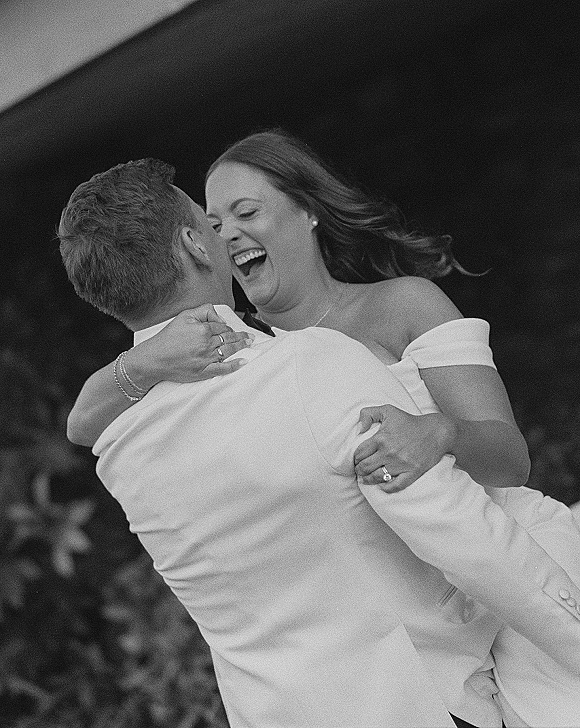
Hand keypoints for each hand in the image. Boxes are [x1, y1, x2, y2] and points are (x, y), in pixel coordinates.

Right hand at [124, 305, 253, 388]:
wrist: (154, 359)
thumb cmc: (167, 338)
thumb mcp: (184, 316)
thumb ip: (204, 311)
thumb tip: (221, 318)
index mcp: (203, 329)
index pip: (223, 327)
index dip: (229, 327)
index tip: (233, 329)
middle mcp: (206, 344)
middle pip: (229, 338)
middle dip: (242, 337)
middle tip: (250, 337)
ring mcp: (206, 358)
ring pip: (229, 351)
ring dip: (242, 347)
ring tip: (249, 344)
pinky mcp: (204, 371)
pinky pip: (224, 369)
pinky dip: (235, 365)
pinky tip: (243, 362)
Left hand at [353, 405, 456, 491]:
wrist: (435, 432)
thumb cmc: (410, 421)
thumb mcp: (388, 410)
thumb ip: (368, 413)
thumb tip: (360, 428)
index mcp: (381, 438)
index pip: (360, 453)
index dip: (356, 458)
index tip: (357, 460)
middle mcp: (389, 452)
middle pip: (366, 467)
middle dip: (359, 470)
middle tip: (359, 470)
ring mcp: (401, 464)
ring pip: (377, 477)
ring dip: (369, 479)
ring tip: (366, 479)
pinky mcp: (412, 472)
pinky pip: (396, 485)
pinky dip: (387, 488)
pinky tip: (382, 486)